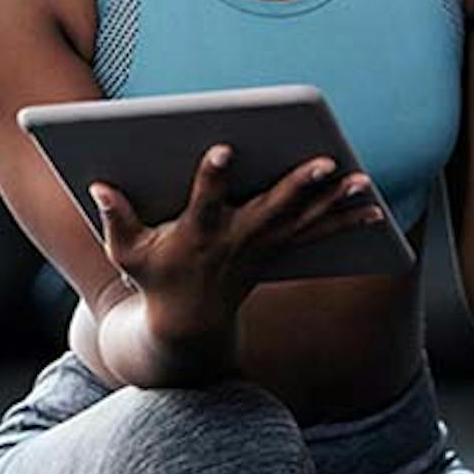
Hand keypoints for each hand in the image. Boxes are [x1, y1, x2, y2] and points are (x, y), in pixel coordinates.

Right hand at [88, 144, 380, 333]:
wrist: (189, 326)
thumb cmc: (154, 278)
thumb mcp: (126, 253)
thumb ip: (115, 218)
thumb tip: (98, 185)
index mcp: (196, 235)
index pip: (205, 202)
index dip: (213, 177)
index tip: (223, 148)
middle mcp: (235, 241)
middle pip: (271, 210)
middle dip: (298, 186)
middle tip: (324, 163)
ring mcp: (262, 248)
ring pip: (303, 222)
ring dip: (335, 203)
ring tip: (362, 180)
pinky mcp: (278, 252)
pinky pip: (317, 236)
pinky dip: (345, 223)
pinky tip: (374, 209)